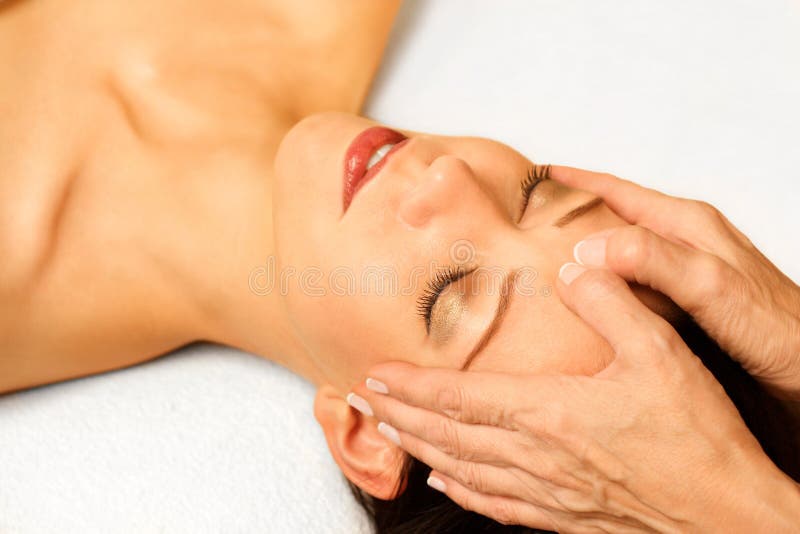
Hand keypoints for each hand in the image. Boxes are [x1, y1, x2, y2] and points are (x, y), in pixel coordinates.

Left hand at [352, 268, 799, 531]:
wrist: (729, 514)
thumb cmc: (697, 439)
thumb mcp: (661, 351)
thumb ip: (612, 303)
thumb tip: (573, 268)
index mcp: (551, 413)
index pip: (460, 398)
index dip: (411, 387)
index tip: (375, 374)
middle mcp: (537, 456)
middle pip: (448, 434)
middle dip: (400, 415)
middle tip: (363, 400)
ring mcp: (546, 491)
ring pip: (462, 469)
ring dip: (419, 448)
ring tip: (387, 432)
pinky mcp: (563, 516)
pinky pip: (496, 504)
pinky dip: (461, 490)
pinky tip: (444, 483)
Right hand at [552, 166, 799, 398]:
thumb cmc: (779, 331)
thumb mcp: (712, 286)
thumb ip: (653, 261)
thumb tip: (586, 249)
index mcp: (688, 225)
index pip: (620, 192)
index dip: (577, 183)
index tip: (536, 176)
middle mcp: (685, 243)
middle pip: (616, 218)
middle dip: (573, 216)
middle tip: (528, 223)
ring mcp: (686, 274)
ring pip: (622, 255)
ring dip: (586, 256)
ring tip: (545, 264)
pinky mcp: (687, 304)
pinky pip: (633, 286)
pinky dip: (605, 288)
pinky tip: (589, 306)